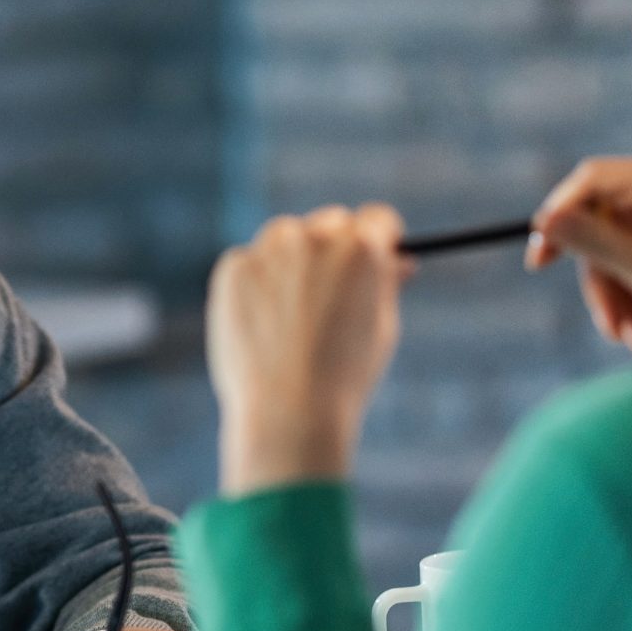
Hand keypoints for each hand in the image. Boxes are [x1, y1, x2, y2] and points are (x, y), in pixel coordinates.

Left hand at [206, 204, 410, 495]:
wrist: (288, 411)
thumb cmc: (344, 377)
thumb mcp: (381, 328)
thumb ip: (385, 285)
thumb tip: (397, 260)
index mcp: (363, 248)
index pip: (378, 220)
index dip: (380, 240)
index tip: (373, 257)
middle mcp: (317, 237)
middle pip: (332, 222)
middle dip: (335, 248)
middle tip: (330, 290)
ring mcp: (271, 249)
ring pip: (287, 237)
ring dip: (293, 259)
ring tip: (293, 316)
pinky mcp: (234, 267)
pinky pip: (250, 263)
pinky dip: (256, 284)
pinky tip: (262, 324)